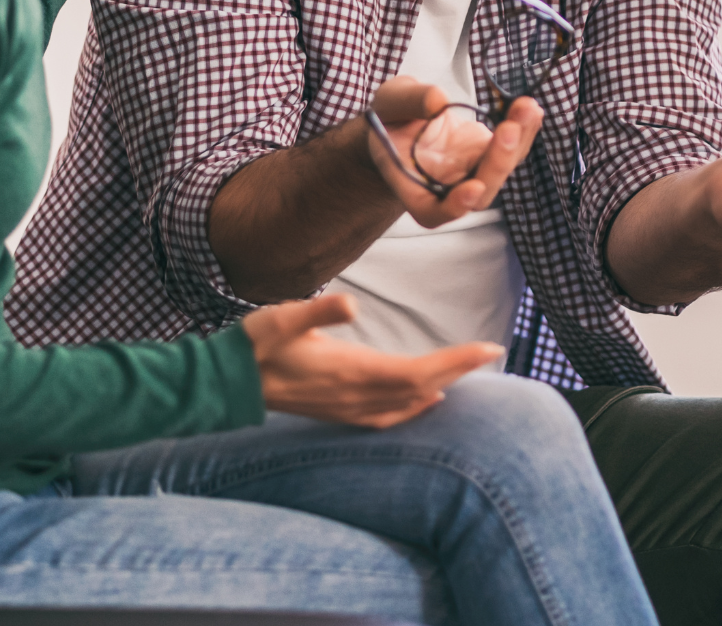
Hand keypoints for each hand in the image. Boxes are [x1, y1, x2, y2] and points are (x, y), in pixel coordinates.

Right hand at [241, 294, 501, 426]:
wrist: (229, 382)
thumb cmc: (257, 343)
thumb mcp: (284, 317)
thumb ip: (318, 311)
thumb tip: (350, 304)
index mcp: (352, 370)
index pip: (419, 371)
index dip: (457, 361)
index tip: (489, 348)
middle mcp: (356, 395)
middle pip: (422, 388)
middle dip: (459, 370)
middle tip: (491, 352)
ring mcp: (348, 408)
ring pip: (409, 404)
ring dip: (441, 386)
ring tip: (466, 370)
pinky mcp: (339, 412)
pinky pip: (388, 417)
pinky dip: (414, 409)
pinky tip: (424, 403)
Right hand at [362, 76, 542, 228]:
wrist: (403, 122)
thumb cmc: (390, 119)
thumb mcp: (389, 103)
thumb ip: (408, 102)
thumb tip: (438, 101)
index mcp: (410, 184)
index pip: (431, 211)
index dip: (453, 207)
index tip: (473, 189)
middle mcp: (444, 188)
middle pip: (477, 194)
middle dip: (497, 164)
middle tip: (509, 129)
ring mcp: (469, 173)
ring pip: (500, 171)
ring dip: (518, 141)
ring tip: (527, 108)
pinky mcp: (487, 156)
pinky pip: (509, 149)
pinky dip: (523, 130)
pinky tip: (529, 108)